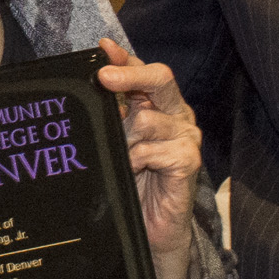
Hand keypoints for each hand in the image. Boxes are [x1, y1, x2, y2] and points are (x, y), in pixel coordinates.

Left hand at [99, 37, 202, 278]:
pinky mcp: (188, 161)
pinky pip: (156, 150)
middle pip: (160, 79)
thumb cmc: (133, 182)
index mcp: (159, 104)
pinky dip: (138, 160)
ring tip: (121, 157)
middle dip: (130, 76)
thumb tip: (90, 85)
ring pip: (150, 119)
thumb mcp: (117, 143)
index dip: (125, 58)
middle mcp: (176, 114)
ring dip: (126, 138)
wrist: (153, 229)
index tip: (103, 49)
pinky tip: (133, 170)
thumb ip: (112, 115)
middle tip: (103, 78)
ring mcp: (186, 137)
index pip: (144, 71)